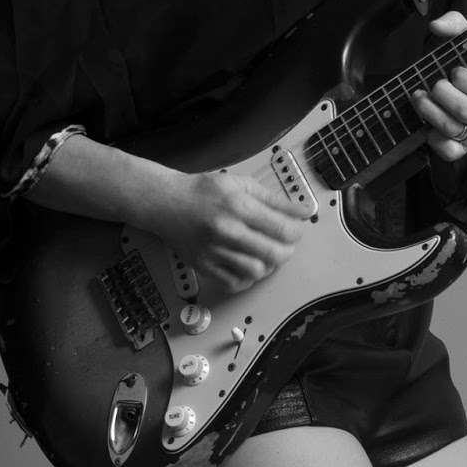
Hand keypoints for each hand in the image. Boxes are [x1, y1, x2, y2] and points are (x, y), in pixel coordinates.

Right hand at [157, 171, 313, 293]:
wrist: (165, 202)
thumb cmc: (202, 191)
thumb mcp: (240, 184)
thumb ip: (273, 199)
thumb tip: (302, 211)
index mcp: (239, 207)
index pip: (282, 228)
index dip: (297, 232)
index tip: (296, 230)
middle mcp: (227, 231)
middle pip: (273, 254)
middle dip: (288, 251)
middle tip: (286, 244)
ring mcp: (214, 252)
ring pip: (256, 271)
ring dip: (268, 266)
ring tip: (267, 254)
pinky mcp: (203, 266)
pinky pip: (233, 283)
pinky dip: (247, 278)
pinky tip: (249, 265)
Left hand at [412, 10, 466, 162]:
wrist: (445, 87)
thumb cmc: (458, 63)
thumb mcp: (460, 39)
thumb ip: (453, 24)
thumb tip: (437, 26)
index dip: (465, 81)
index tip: (454, 70)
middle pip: (466, 111)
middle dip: (442, 94)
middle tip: (434, 84)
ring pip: (452, 129)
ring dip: (429, 110)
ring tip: (419, 96)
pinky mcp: (460, 150)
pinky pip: (448, 151)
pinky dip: (433, 137)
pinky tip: (427, 124)